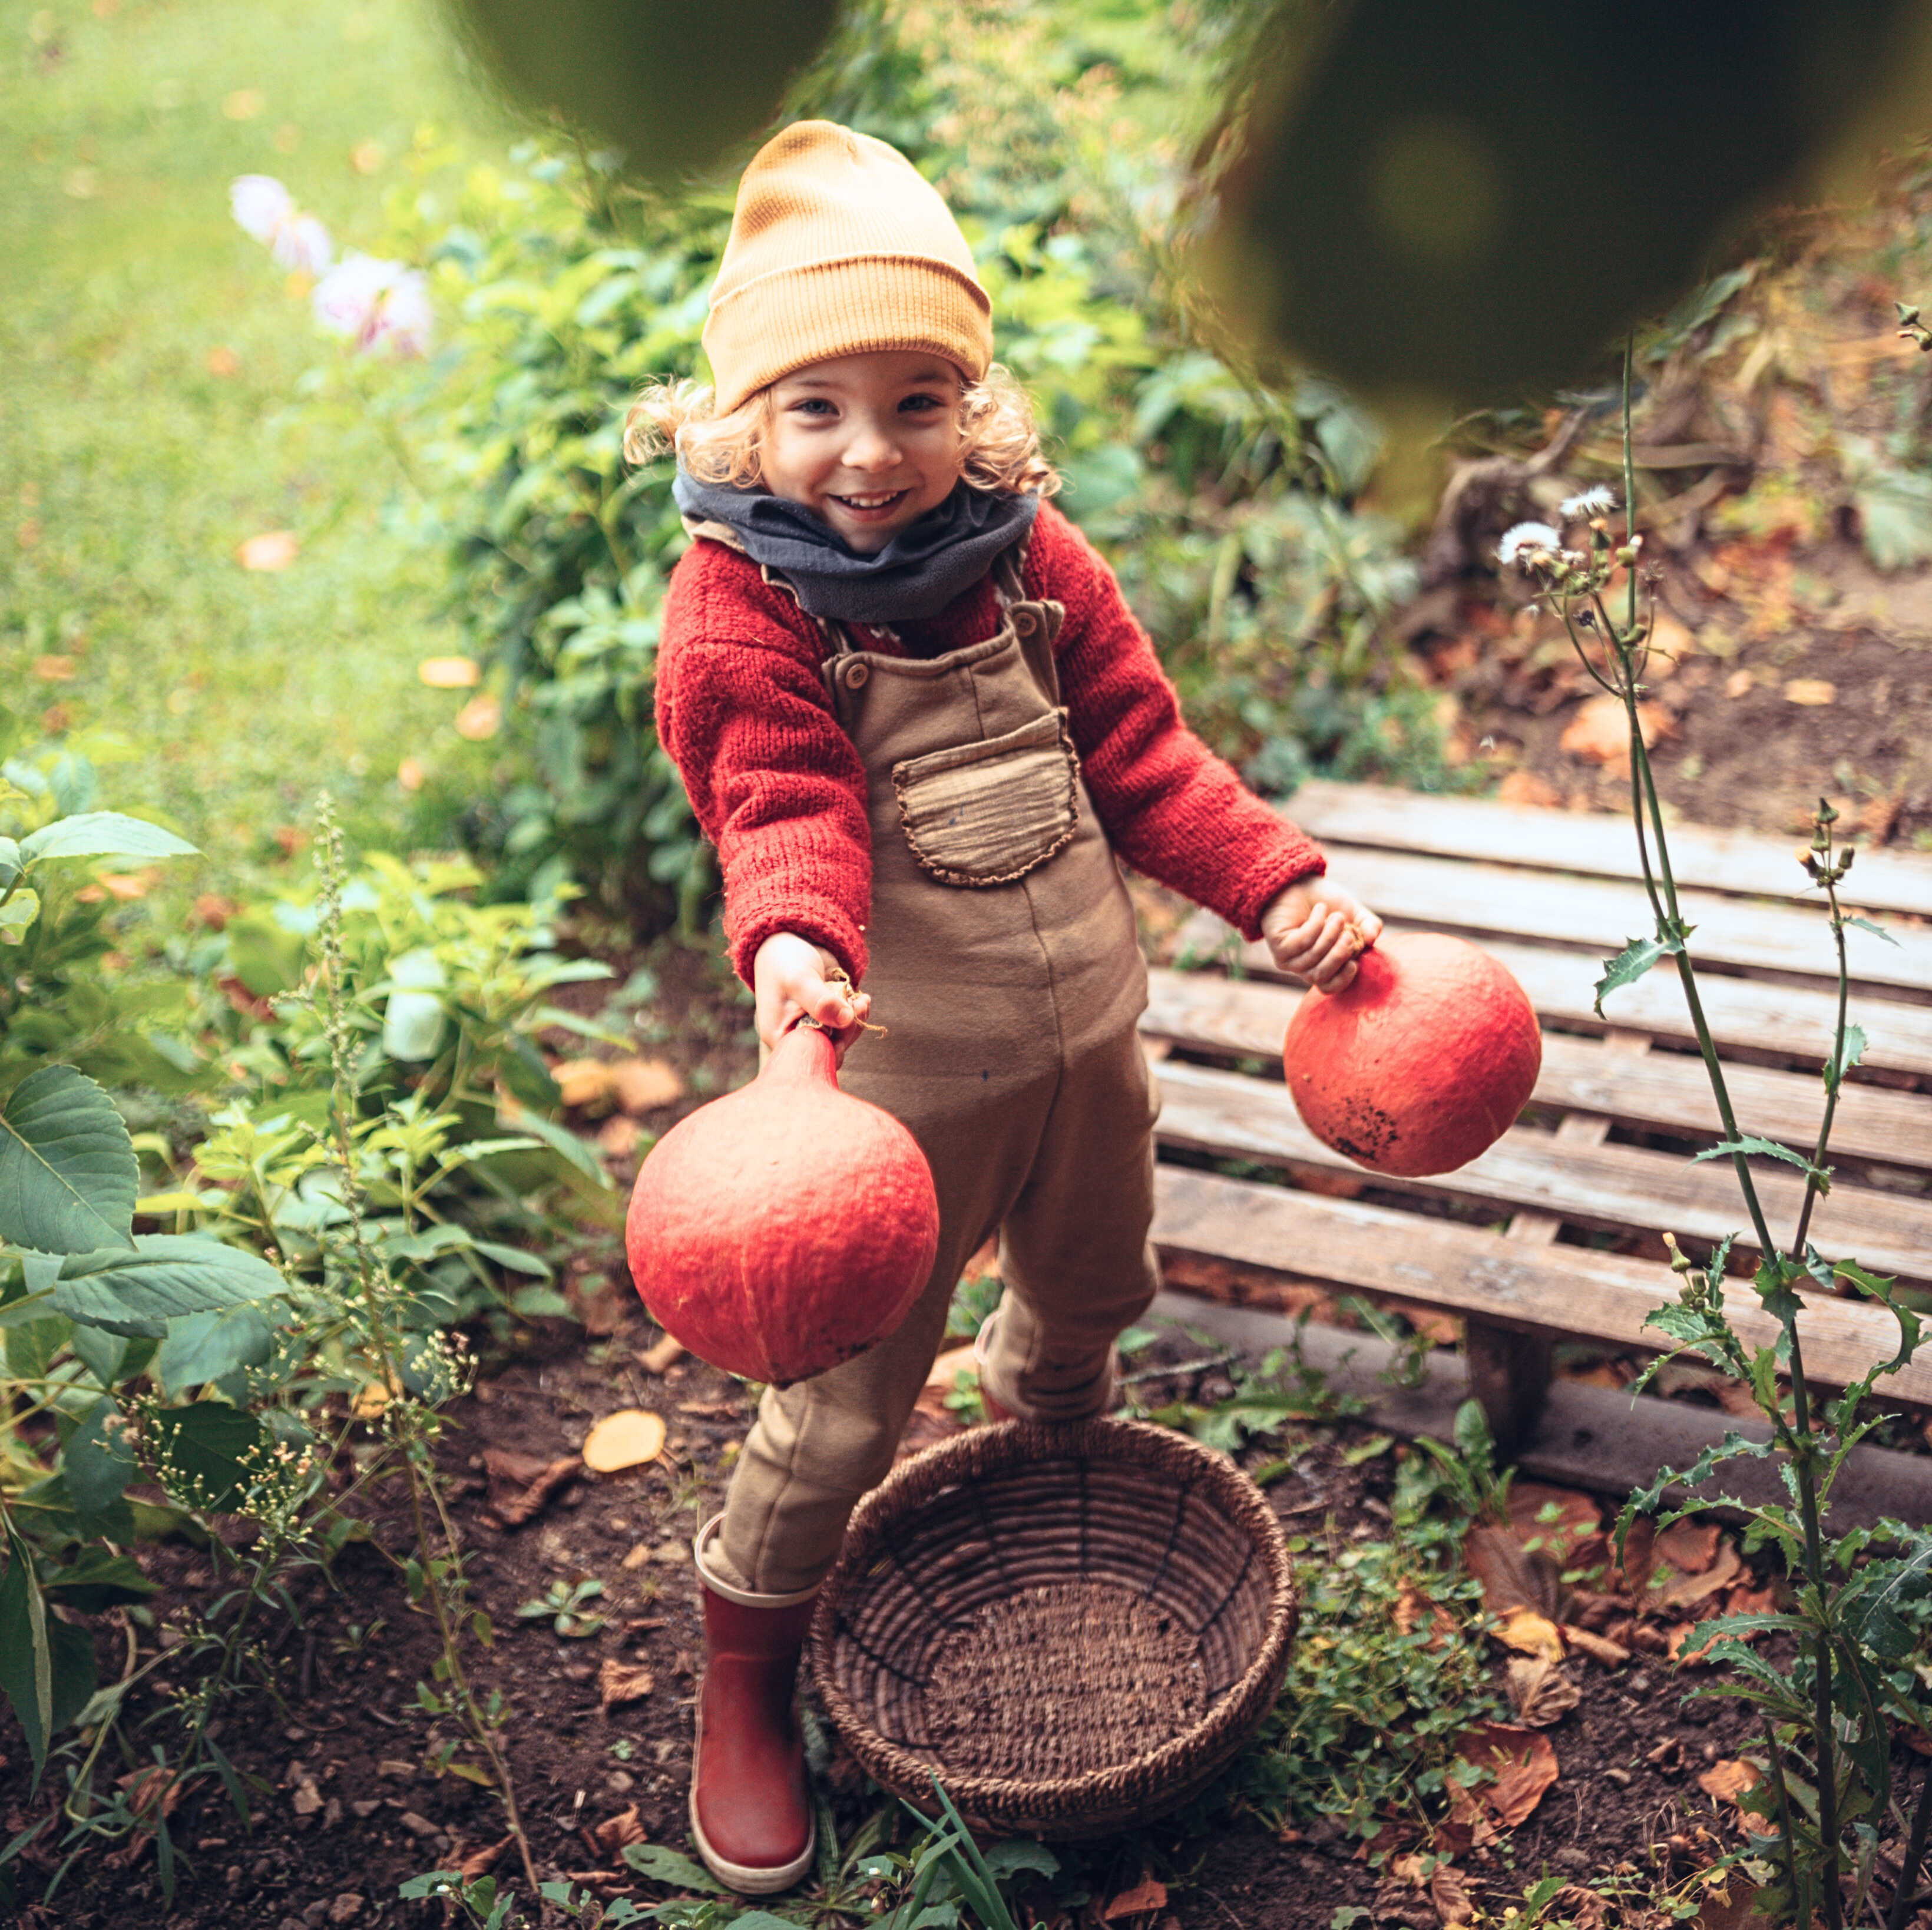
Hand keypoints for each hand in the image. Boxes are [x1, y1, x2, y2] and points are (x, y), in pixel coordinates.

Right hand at [752, 931, 872, 1060]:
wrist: (792, 937)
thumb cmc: (785, 960)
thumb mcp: (799, 980)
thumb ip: (820, 1002)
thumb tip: (845, 1020)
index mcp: (780, 1035)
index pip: (809, 1056)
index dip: (831, 1045)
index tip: (843, 1024)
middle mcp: (797, 1035)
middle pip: (829, 1049)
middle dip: (848, 1031)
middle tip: (856, 1008)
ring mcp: (815, 1025)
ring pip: (842, 1037)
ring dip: (856, 1021)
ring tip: (861, 1001)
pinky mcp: (829, 1015)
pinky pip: (847, 1024)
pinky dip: (857, 1013)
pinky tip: (861, 999)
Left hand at [1259, 879, 1383, 992]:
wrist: (1299, 881)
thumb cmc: (1326, 901)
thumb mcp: (1354, 913)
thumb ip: (1368, 925)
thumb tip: (1373, 939)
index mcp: (1322, 965)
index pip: (1329, 987)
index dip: (1343, 979)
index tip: (1354, 962)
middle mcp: (1303, 966)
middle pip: (1321, 976)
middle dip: (1339, 955)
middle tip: (1348, 934)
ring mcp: (1289, 958)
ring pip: (1313, 957)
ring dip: (1329, 934)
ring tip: (1335, 916)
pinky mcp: (1278, 946)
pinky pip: (1302, 942)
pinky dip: (1316, 924)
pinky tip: (1319, 910)